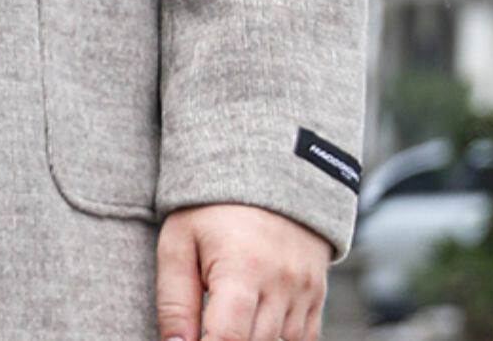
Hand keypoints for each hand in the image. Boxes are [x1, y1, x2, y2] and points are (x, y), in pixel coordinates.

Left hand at [156, 202, 331, 340]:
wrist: (265, 169)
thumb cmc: (211, 208)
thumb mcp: (179, 241)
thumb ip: (174, 300)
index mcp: (242, 269)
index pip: (227, 339)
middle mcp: (281, 284)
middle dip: (227, 337)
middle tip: (210, 316)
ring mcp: (305, 291)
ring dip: (253, 336)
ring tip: (233, 307)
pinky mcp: (318, 295)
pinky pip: (303, 339)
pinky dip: (279, 336)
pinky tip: (257, 315)